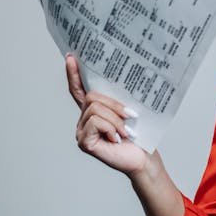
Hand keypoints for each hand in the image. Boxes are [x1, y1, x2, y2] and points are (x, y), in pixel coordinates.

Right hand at [66, 53, 147, 176]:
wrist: (143, 158)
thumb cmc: (138, 137)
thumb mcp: (128, 112)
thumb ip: (118, 99)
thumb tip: (121, 80)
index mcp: (94, 111)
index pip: (79, 89)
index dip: (74, 73)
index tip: (71, 56)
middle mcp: (84, 120)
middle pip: (91, 97)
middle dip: (113, 105)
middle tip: (130, 116)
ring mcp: (81, 131)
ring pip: (95, 109)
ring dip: (115, 119)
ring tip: (125, 132)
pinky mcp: (84, 142)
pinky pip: (95, 122)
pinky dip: (110, 128)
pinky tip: (116, 139)